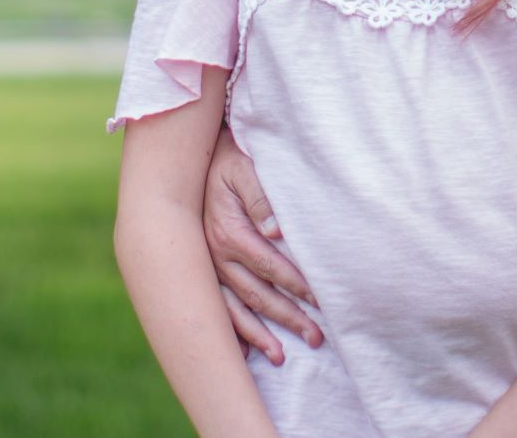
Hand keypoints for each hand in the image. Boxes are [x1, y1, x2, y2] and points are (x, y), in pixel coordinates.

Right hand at [202, 126, 321, 362]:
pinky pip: (216, 306)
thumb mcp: (245, 169)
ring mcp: (206, 266)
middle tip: (316, 338)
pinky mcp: (203, 270)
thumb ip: (261, 198)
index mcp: (229, 232)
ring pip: (235, 308)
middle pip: (257, 295)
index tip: (323, 303)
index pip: (271, 266)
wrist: (193, 158)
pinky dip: (231, 330)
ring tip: (281, 357)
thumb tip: (276, 231)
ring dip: (259, 334)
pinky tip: (244, 351)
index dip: (298, 286)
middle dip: (287, 318)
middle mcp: (214, 255)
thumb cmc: (231, 161)